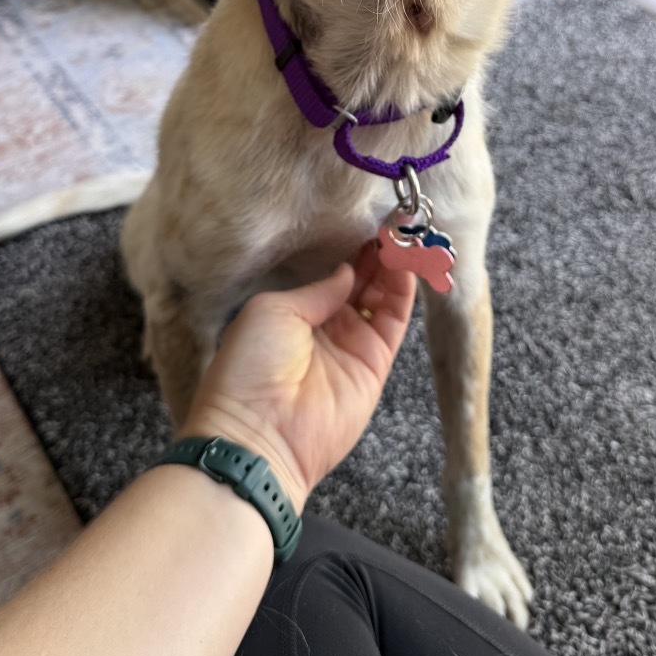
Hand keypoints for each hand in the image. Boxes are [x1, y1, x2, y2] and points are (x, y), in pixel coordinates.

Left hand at [179, 242, 416, 509]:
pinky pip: (394, 321)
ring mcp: (352, 345)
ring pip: (382, 296)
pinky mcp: (375, 365)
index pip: (332, 271)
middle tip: (393, 222)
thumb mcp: (274, 310)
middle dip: (377, 252)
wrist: (258, 435)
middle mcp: (326, 326)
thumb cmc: (249, 369)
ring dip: (394, 265)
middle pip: (361, 280)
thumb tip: (348, 269)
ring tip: (403, 234)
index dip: (351, 247)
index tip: (368, 220)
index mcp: (294, 311)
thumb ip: (317, 289)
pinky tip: (405, 262)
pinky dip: (403, 291)